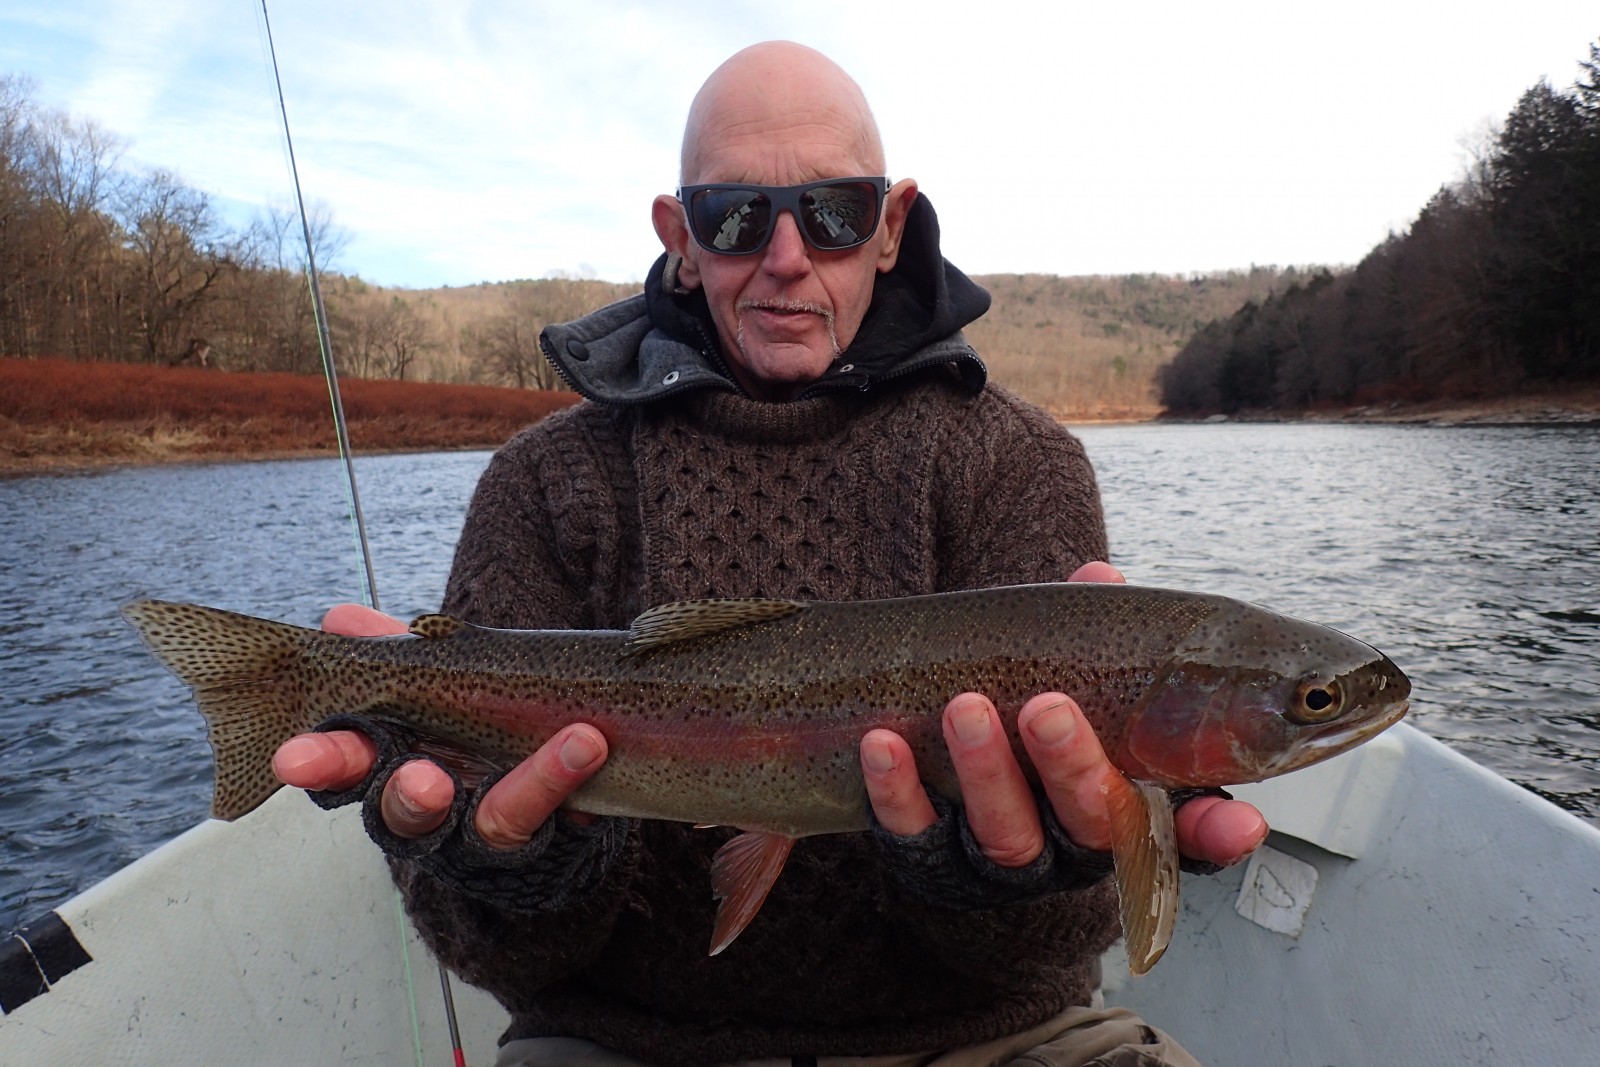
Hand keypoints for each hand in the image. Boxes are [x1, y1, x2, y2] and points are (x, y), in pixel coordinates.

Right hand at [271, 604, 607, 846]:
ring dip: (520, 785)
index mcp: (388, 765)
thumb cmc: (463, 730)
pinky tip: (585, 742)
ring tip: (538, 752)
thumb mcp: (425, 682)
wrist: (544, 784)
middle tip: (421, 779)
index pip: (343, 768)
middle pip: (403, 811)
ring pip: (490, 819)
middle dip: (406, 795)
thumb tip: (339, 619)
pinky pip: (550, 811)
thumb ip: (387, 652)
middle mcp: (431, 808)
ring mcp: (486, 827)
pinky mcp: (541, 832)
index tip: (292, 759)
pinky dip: (562, 774)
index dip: (318, 764)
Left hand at [860, 562, 1267, 868]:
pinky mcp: (930, 858)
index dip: (1214, 831)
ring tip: (964, 708)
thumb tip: (1101, 574)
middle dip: (1072, 764)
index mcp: (1122, 801)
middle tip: (1048, 707)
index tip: (1241, 822)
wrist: (933, 778)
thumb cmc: (1026, 718)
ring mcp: (1001, 858)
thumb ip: (1095, 633)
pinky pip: (913, 832)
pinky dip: (898, 788)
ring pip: (1004, 832)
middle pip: (1087, 820)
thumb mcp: (1072, 677)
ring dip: (985, 770)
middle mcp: (1070, 841)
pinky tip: (883, 742)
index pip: (1182, 828)